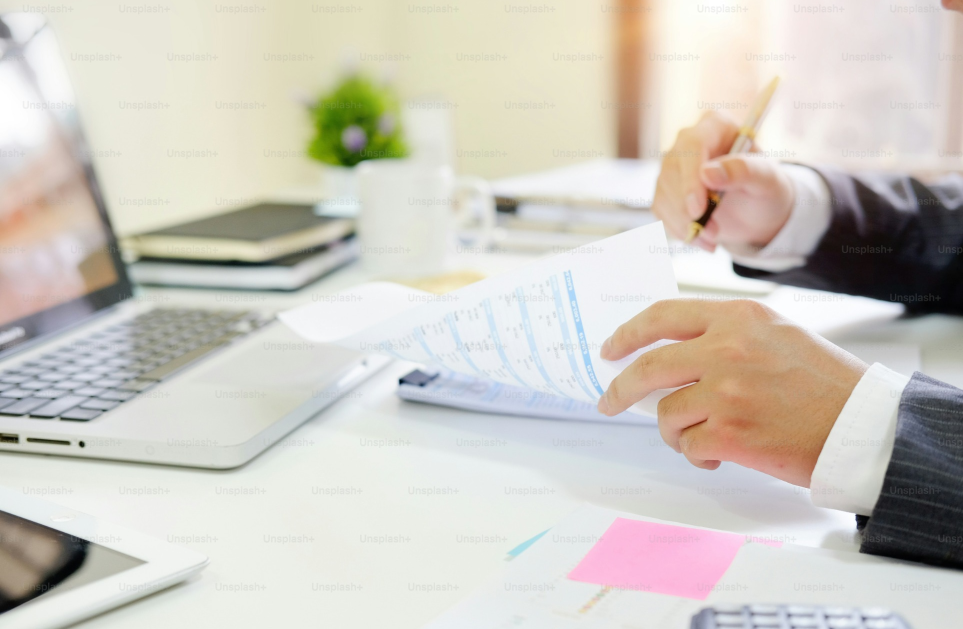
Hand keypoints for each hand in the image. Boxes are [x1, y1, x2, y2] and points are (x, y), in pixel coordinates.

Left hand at [596, 299, 867, 486]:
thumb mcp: (776, 335)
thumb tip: (667, 356)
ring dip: (676, 431)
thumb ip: (724, 336)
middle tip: (609, 402)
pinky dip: (697, 454)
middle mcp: (726, 348)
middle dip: (620, 388)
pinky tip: (720, 454)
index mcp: (738, 317)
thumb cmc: (823, 384)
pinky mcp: (729, 431)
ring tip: (702, 437)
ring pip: (666, 412)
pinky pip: (688, 444)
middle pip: (648, 366)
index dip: (629, 334)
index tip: (610, 349)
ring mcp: (725, 390)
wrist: (863, 427)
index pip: (663, 316)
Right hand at [652, 111, 795, 252]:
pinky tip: (701, 238)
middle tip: (713, 232)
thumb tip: (708, 173)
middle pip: (671, 171)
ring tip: (713, 239)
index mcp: (715, 126)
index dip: (690, 178)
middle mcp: (687, 142)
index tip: (698, 209)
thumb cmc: (766, 188)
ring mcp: (673, 166)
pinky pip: (661, 211)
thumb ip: (744, 171)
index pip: (692, 145)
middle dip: (687, 208)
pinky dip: (679, 230)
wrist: (756, 211)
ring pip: (663, 193)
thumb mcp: (767, 180)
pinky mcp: (665, 190)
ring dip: (685, 223)